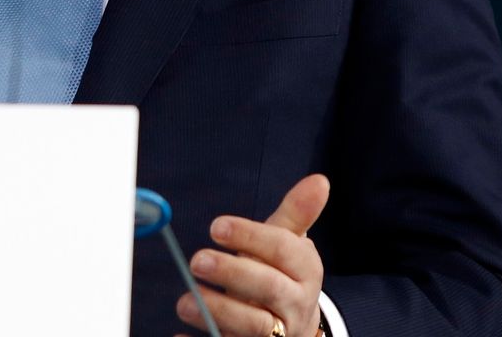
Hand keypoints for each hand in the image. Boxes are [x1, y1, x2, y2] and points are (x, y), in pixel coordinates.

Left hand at [176, 174, 329, 336]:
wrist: (294, 327)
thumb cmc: (282, 274)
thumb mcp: (289, 244)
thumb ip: (296, 213)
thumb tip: (319, 180)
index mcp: (306, 269)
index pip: (283, 249)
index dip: (250, 236)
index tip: (216, 226)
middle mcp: (296, 303)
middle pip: (269, 288)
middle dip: (233, 274)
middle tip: (197, 260)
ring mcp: (279, 332)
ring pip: (254, 325)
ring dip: (218, 311)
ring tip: (185, 300)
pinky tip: (182, 335)